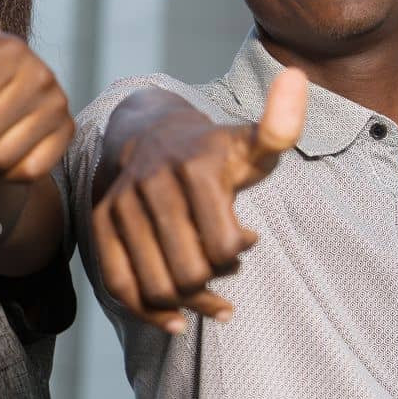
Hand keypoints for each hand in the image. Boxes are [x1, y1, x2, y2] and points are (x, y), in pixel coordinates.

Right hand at [91, 68, 306, 330]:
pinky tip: (177, 323)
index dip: (240, 251)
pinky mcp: (100, 224)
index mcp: (196, 168)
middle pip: (190, 271)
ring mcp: (120, 206)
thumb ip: (280, 125)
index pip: (225, 244)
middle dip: (215, 282)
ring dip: (189, 305)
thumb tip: (297, 75)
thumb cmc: (213, 153)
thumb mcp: (250, 142)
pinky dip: (150, 314)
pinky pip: (120, 286)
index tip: (248, 240)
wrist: (150, 137)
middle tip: (227, 271)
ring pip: (156, 286)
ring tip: (211, 304)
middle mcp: (152, 185)